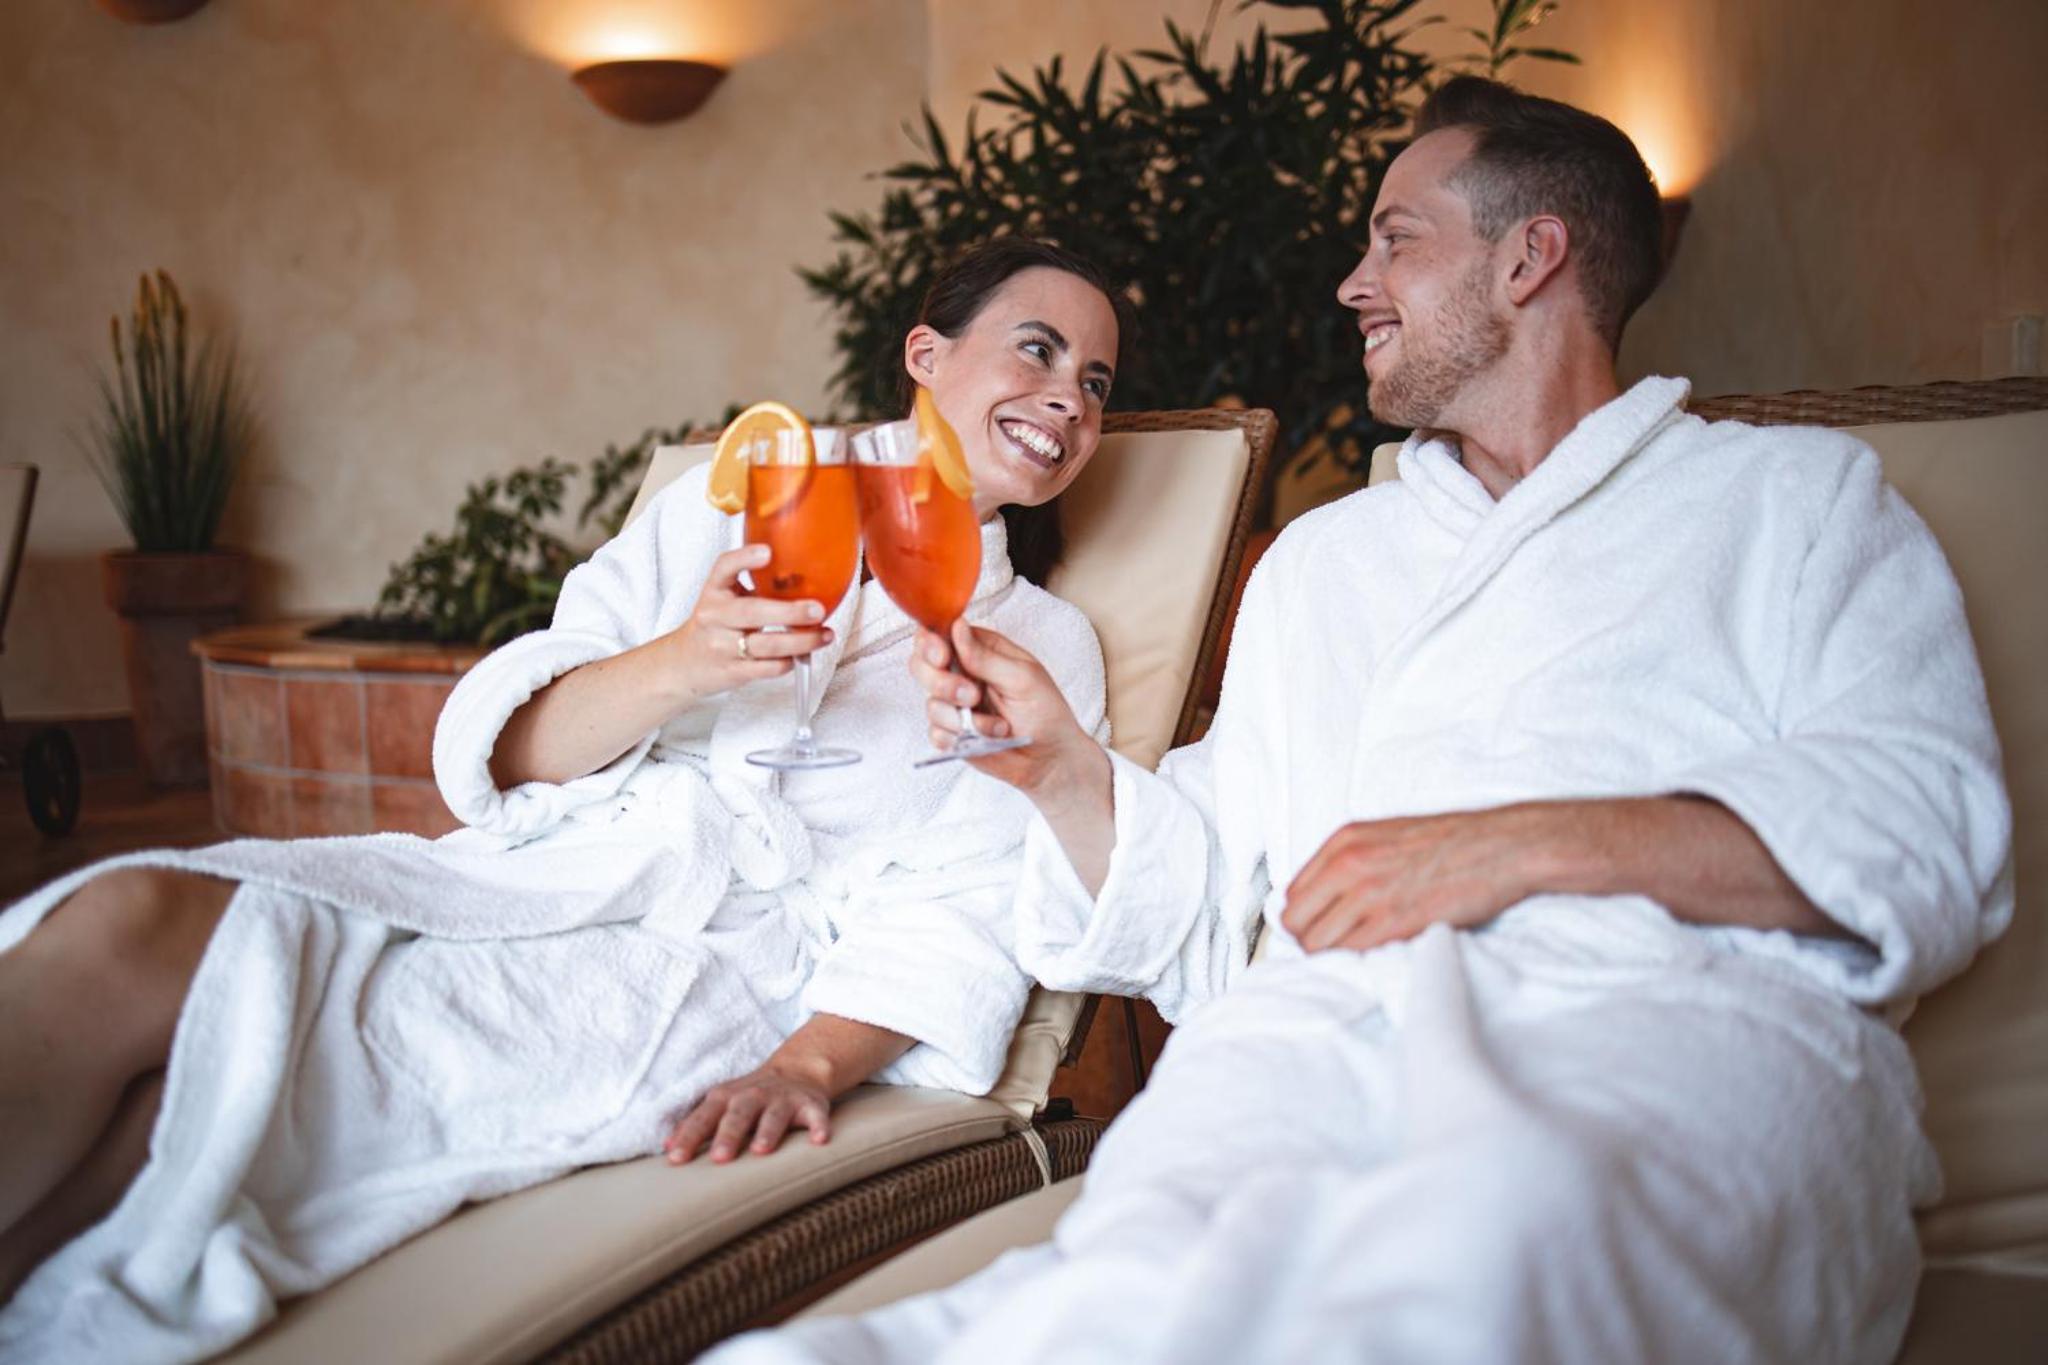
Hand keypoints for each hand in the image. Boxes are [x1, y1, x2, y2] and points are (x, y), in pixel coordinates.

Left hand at [662, 1060, 832, 1164]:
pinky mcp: (810, 1105)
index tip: (676, 1159)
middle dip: (728, 1135)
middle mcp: (752, 1096)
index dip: (690, 1137)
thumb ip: (695, 1126)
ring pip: (774, 1115)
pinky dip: (818, 1126)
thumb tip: (666, 1149)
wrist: (795, 1072)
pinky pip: (816, 1116)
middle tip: (719, 1158)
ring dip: (767, 1131)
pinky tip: (819, 1141)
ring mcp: (783, 1100)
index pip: (703, 1118)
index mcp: (725, 1098)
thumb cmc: (748, 1099)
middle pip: (738, 1114)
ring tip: (761, 1151)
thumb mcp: (720, 1105)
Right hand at [664, 544, 832, 701]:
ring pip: (766, 645)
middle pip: (752, 612)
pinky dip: (789, 662)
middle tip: (817, 609)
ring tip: (824, 635)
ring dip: (801, 641)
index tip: (767, 552)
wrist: (684, 663)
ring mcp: (721, 646)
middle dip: (790, 612)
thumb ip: (757, 588)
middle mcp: (714, 616)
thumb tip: (808, 577)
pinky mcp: (732, 671)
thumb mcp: (726, 599)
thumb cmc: (716, 625)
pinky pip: (767, 668)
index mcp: (714, 591)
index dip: (745, 558)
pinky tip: (802, 655)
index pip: (724, 567)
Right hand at [911, 621, 1094, 796]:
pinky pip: (936, 733)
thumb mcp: (1022, 677)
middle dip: (941, 682)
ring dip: (960, 716)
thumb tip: (957, 626)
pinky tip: (982, 739)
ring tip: (996, 726)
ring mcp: (955, 705)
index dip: (931, 643)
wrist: (1050, 758)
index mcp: (981, 651)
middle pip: (922, 665)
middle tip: (971, 695)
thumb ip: (986, 656)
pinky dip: (958, 738)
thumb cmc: (1046, 712)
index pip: (940, 633)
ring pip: (931, 702)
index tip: (942, 657)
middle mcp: (963, 674)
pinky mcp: (952, 733)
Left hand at [1280, 806, 1548, 953]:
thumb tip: (1323, 896)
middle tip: (1337, 946)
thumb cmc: (1451, 843)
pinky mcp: (1394, 922)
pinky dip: (1357, 960)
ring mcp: (1369, 893)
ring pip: (1316, 944)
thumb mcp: (1386, 835)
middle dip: (1311, 939)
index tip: (1322, 927)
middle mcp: (1348, 864)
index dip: (1306, 917)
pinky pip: (1349, 954)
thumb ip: (1349, 860)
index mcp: (1344, 841)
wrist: (1501, 847)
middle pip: (1295, 922)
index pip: (1292, 893)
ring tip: (1360, 951)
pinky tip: (1378, 952)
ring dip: (1332, 955)